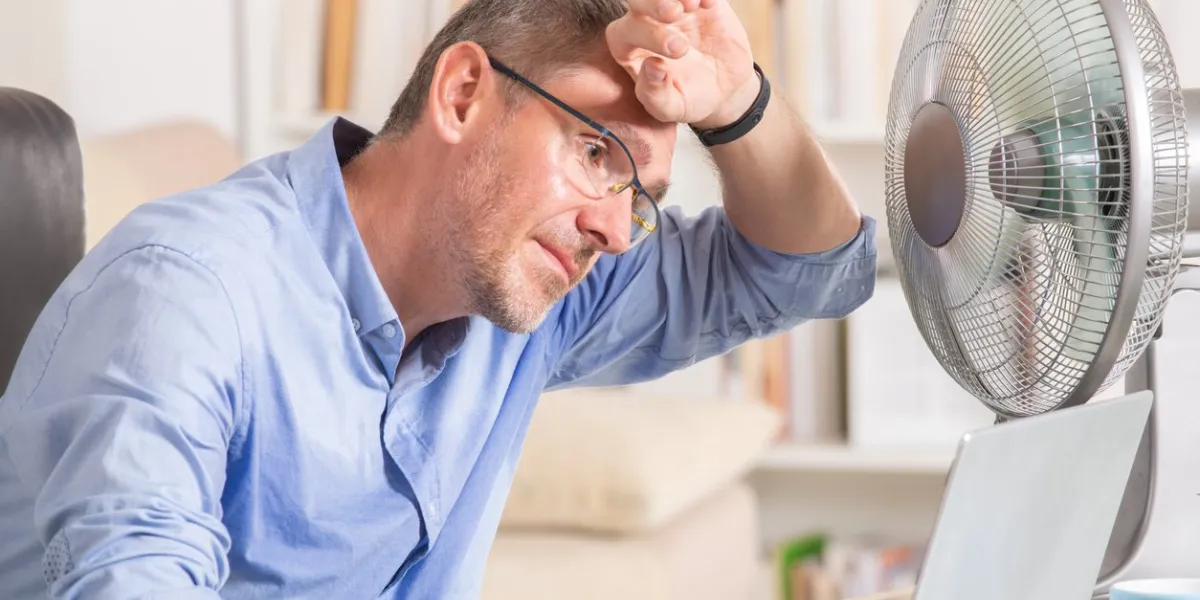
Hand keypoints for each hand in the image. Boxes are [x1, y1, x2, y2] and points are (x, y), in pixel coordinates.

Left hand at [605, 0, 756, 128]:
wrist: (723, 91)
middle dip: (654, 2)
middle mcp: (645, 21)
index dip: (647, 34)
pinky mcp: (699, 0)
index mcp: (629, 48)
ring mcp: (672, 7)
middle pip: (637, 0)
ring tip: (694, 4)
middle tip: (675, 13)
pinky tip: (709, 4)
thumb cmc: (688, 99)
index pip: (625, 32)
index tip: (678, 49)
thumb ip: (654, 94)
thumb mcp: (671, 108)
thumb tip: (651, 66)